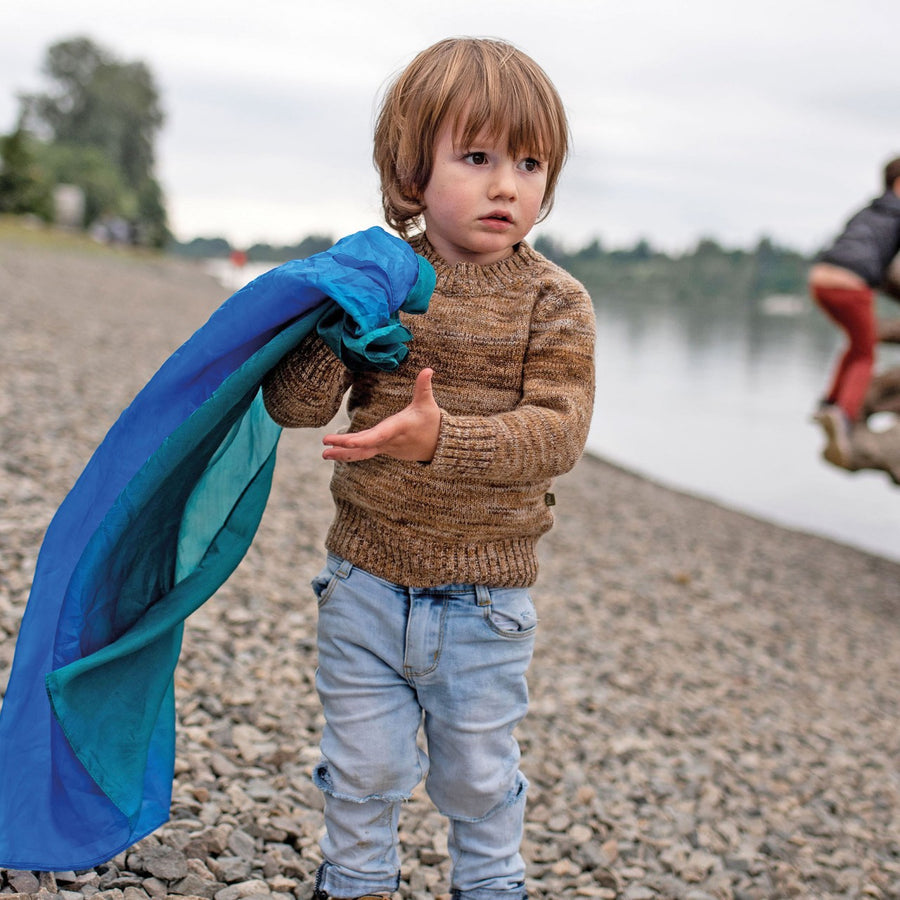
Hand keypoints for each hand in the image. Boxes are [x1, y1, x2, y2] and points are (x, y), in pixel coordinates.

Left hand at [322, 368, 440, 462]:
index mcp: (397, 428)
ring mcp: (387, 447)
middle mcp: (389, 440)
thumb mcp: (428, 403)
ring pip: (362, 453)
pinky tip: (336, 454)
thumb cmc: (432, 422)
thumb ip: (424, 386)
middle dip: (344, 445)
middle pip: (364, 446)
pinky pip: (365, 453)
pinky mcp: (385, 450)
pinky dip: (351, 454)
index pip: (376, 436)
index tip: (346, 441)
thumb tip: (428, 369)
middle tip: (325, 443)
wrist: (440, 445)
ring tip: (324, 454)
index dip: (361, 440)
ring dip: (343, 454)